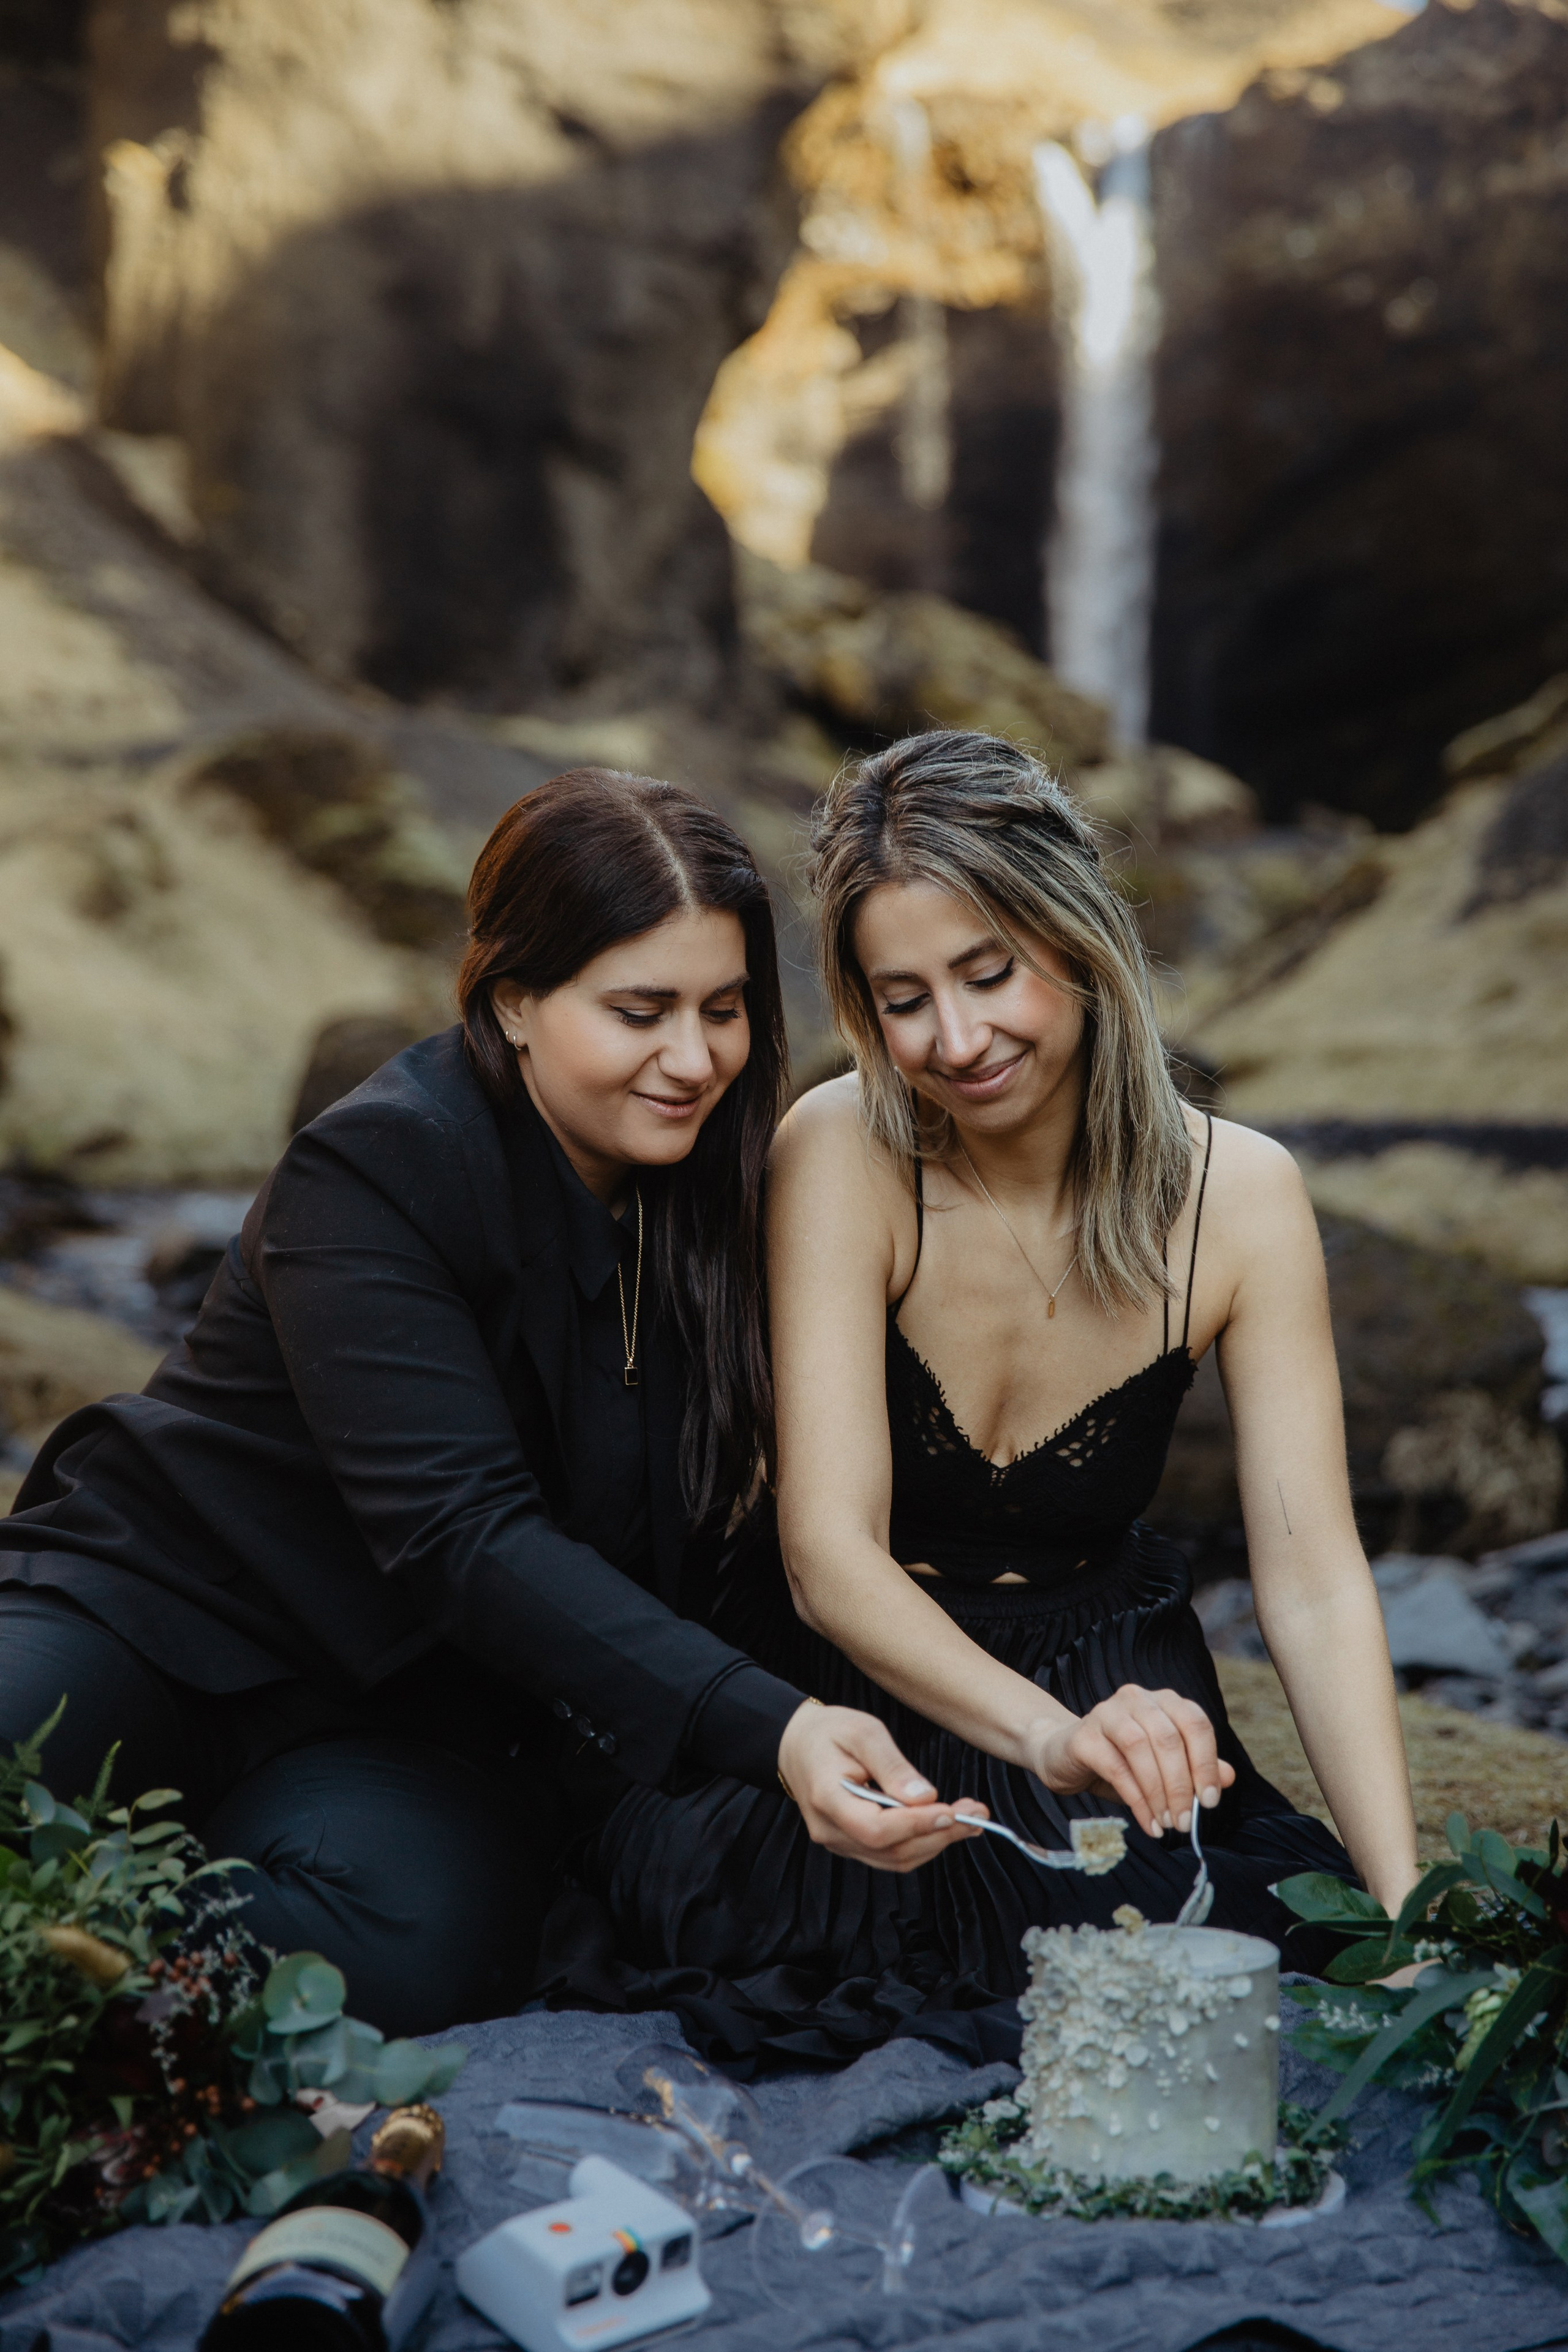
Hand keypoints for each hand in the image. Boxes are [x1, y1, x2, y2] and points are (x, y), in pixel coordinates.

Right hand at [777, 1701, 986, 1873]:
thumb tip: (926, 1797)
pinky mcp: (851, 1844)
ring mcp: (839, 1842)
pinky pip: (890, 1855)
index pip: (877, 1829)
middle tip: (976, 1814)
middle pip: (891, 1851)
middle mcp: (830, 1831)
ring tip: (970, 1819)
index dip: (917, 1825)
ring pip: (895, 1859)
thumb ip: (893, 1766)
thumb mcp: (863, 1732)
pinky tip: (945, 1825)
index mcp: (827, 1799)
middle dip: (940, 1835)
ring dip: (936, 1842)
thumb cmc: (829, 1733)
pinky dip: (921, 1843)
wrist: (796, 1745)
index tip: (952, 1811)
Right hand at [1029, 1683, 1234, 1839]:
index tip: (1210, 1801)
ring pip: (1141, 1748)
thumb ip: (1195, 1767)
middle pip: (1169, 1738)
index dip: (1206, 1763)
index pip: (1195, 1723)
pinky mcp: (1084, 1735)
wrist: (1064, 1755)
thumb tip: (1229, 1778)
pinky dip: (1136, 1799)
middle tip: (1186, 1822)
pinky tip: (1147, 1822)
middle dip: (1182, 1785)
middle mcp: (1136, 1699)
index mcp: (1162, 1701)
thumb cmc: (1121, 1761)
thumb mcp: (1163, 1766)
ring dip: (1159, 1792)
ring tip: (1167, 1823)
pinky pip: (1116, 1767)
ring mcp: (1106, 1713)